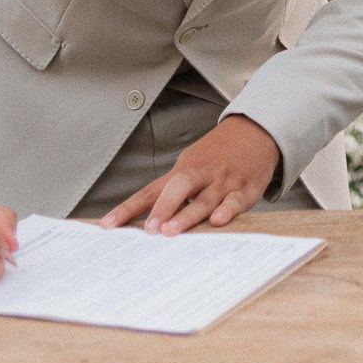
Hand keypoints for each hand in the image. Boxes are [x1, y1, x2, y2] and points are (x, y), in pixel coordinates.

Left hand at [101, 114, 280, 234]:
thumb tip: (146, 221)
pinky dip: (227, 210)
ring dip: (188, 215)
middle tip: (150, 229)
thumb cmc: (217, 155)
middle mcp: (201, 175)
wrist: (255, 131)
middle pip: (179, 188)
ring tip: (173, 230)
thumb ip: (171, 193)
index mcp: (182, 171)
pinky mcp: (246, 189)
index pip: (150, 191)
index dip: (128, 208)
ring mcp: (223, 182)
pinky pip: (235, 201)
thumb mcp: (191, 166)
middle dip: (163, 208)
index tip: (107, 225)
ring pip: (205, 199)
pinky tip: (218, 220)